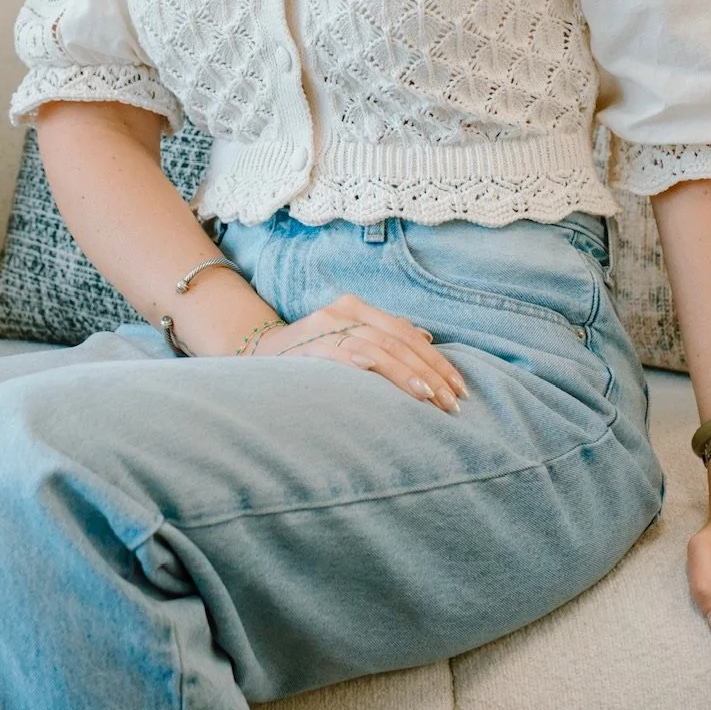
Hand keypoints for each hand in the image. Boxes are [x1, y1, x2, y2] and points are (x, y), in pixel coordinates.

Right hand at [254, 294, 466, 412]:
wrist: (252, 354)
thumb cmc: (306, 354)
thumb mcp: (346, 338)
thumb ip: (382, 337)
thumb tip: (427, 339)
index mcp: (356, 307)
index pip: (406, 332)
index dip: (436, 360)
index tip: (458, 387)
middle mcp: (342, 311)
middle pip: (398, 341)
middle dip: (430, 373)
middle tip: (452, 402)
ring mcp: (324, 326)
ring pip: (377, 348)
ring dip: (406, 375)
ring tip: (430, 398)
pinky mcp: (307, 345)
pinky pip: (341, 353)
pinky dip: (363, 363)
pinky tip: (379, 375)